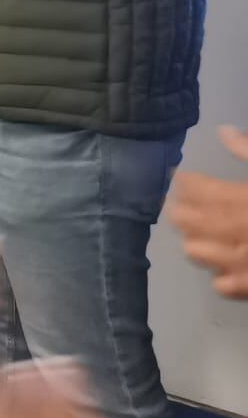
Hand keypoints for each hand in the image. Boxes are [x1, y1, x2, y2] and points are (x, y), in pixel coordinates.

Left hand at [168, 125, 247, 298]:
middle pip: (192, 222)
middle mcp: (243, 232)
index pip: (202, 190)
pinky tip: (224, 268)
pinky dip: (220, 276)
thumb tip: (225, 132)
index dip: (186, 183)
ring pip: (200, 253)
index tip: (178, 177)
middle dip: (182, 210)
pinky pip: (226, 286)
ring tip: (195, 233)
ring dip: (194, 240)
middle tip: (176, 202)